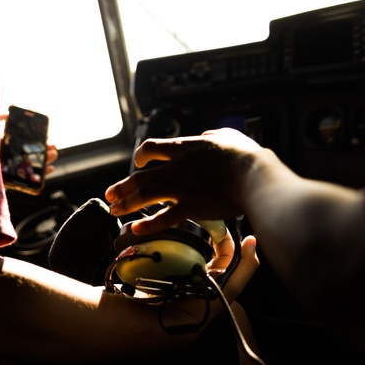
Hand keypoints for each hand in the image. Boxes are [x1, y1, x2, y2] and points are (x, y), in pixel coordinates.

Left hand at [0, 113, 58, 176]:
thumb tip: (8, 114)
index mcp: (13, 146)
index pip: (30, 142)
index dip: (40, 139)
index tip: (47, 135)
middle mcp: (17, 157)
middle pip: (36, 152)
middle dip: (47, 148)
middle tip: (52, 146)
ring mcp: (19, 168)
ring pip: (38, 164)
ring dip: (48, 158)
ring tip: (52, 154)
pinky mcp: (18, 180)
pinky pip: (34, 178)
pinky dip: (44, 174)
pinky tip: (50, 168)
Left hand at [104, 128, 265, 237]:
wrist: (254, 175)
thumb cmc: (245, 156)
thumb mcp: (226, 136)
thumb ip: (213, 136)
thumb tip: (207, 135)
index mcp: (184, 148)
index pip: (151, 148)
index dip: (140, 156)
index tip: (136, 164)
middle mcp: (177, 168)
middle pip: (141, 176)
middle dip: (122, 187)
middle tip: (110, 195)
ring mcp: (182, 188)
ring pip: (145, 195)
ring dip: (126, 203)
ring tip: (115, 211)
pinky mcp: (192, 207)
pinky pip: (164, 218)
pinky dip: (147, 225)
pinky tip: (135, 229)